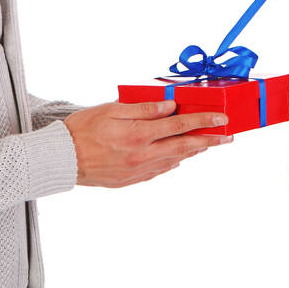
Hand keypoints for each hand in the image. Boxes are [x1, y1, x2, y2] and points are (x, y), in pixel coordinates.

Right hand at [64, 100, 234, 186]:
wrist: (61, 160)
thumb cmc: (82, 129)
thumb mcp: (111, 110)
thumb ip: (143, 109)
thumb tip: (170, 106)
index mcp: (138, 135)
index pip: (180, 125)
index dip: (203, 121)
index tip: (222, 120)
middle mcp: (142, 155)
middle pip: (184, 147)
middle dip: (209, 141)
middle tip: (228, 137)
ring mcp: (138, 171)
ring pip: (174, 160)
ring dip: (193, 152)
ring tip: (207, 145)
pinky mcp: (131, 181)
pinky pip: (159, 171)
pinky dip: (172, 162)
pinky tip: (177, 157)